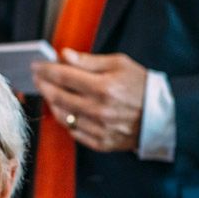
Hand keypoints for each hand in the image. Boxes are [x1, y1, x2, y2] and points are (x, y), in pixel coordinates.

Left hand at [32, 48, 146, 151]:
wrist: (163, 115)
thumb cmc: (140, 85)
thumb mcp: (119, 64)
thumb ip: (88, 61)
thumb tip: (64, 55)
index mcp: (104, 87)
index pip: (64, 76)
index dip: (46, 70)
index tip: (36, 65)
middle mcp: (99, 110)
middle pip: (58, 97)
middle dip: (43, 85)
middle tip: (36, 78)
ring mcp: (99, 128)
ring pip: (62, 116)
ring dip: (51, 103)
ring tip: (49, 92)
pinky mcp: (99, 142)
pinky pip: (73, 131)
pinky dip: (66, 119)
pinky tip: (64, 109)